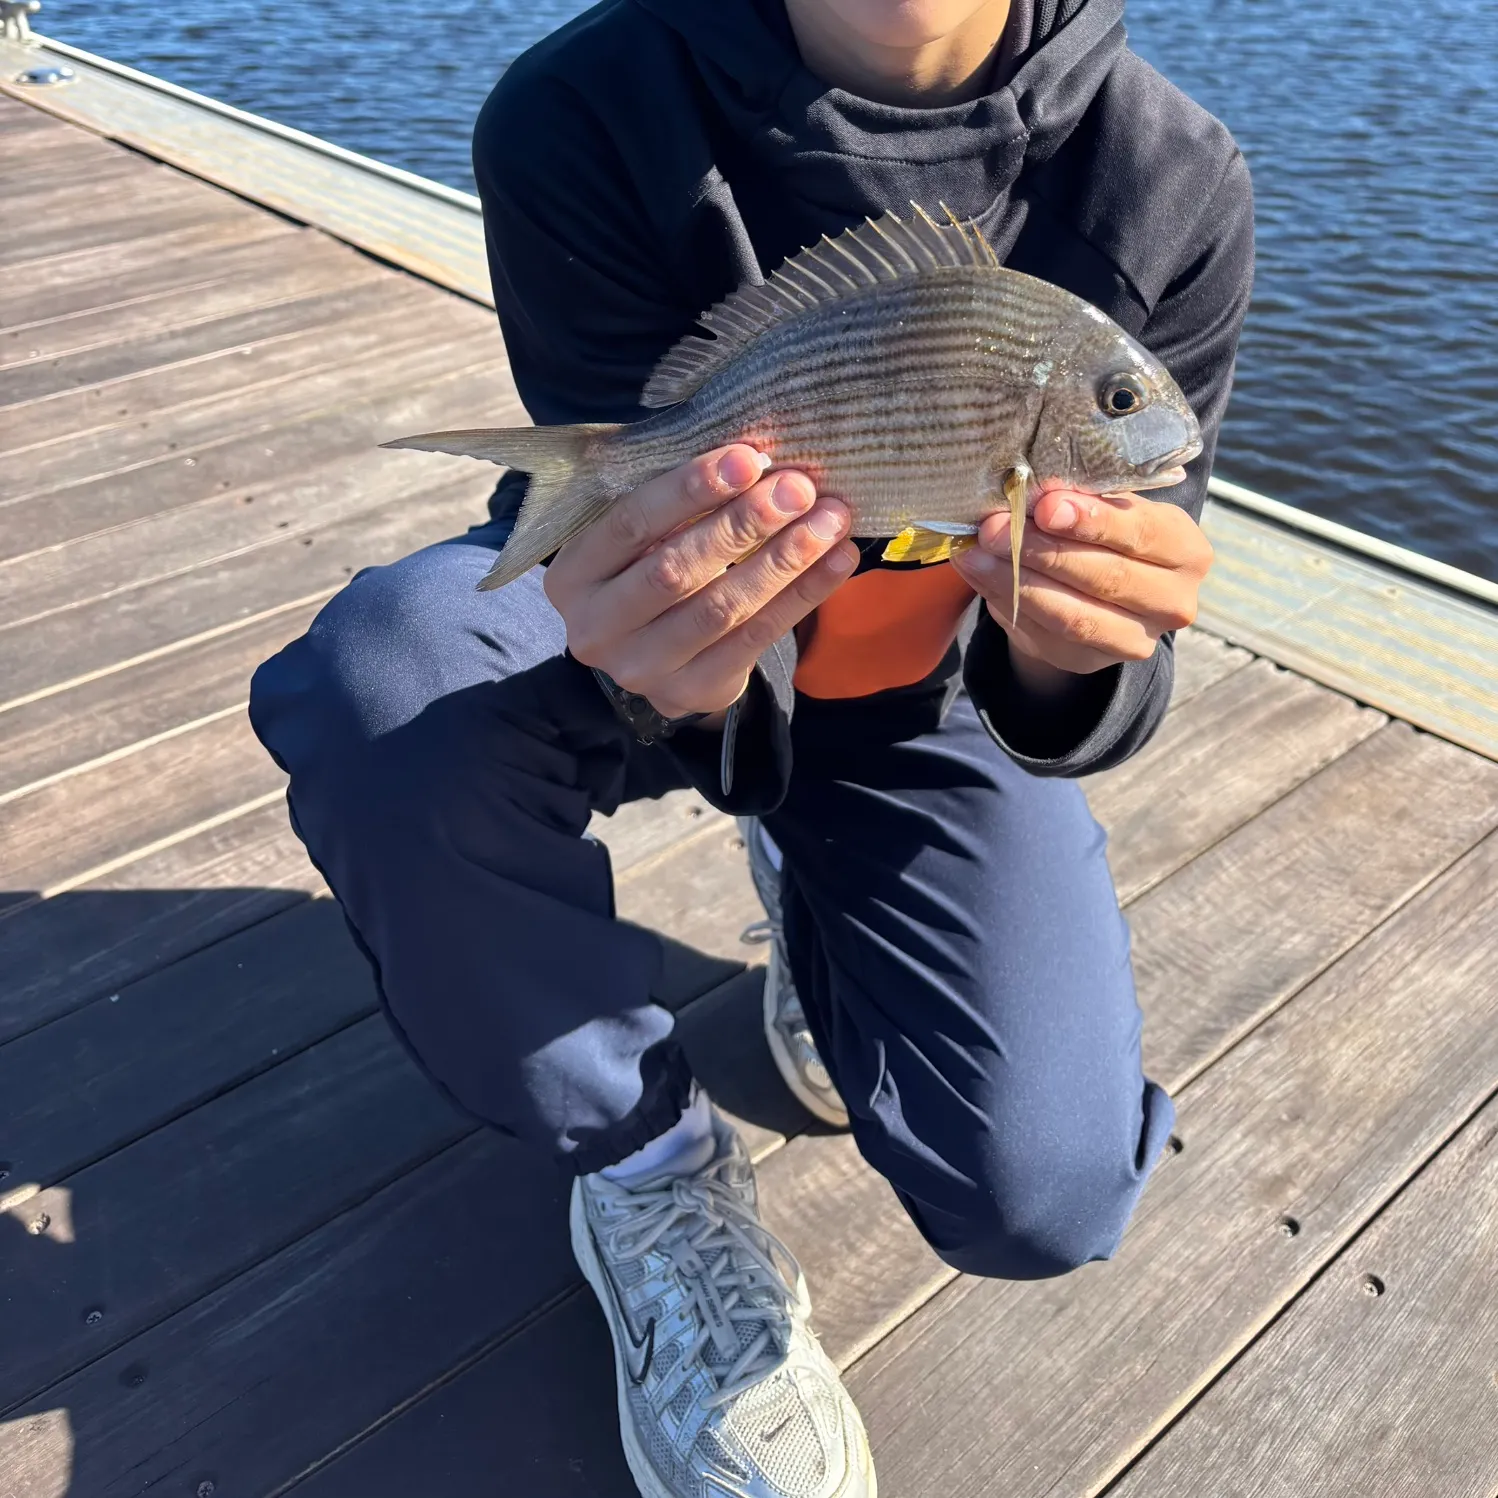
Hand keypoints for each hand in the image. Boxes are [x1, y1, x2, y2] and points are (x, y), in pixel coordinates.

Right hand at [545, 444, 857, 720]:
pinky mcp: (690, 692)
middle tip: (797, 489)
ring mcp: (641, 668)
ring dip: (783, 560)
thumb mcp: (638, 538)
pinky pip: (756, 638)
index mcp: (574, 575)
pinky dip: (802, 595)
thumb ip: (675, 503)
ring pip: (722, 608)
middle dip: (743, 525)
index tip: (747, 458)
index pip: (630, 524)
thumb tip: (754, 455)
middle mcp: (597, 628)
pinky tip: (836, 560)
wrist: (650, 657)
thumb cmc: (647, 570)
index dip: (689, 490)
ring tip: (829, 520)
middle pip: (676, 570)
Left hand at [951, 487, 1213, 685]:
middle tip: (996, 527)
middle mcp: (1173, 602)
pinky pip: (1044, 634)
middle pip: (1106, 577)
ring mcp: (1134, 640)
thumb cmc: (1107, 534)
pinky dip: (1004, 600)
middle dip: (1044, 550)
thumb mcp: (1108, 507)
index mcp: (1187, 552)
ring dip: (1016, 580)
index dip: (1093, 521)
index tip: (1047, 505)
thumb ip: (1082, 500)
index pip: (1141, 535)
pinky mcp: (1090, 661)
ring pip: (1073, 615)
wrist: (1099, 591)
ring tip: (978, 551)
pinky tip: (978, 572)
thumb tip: (1034, 492)